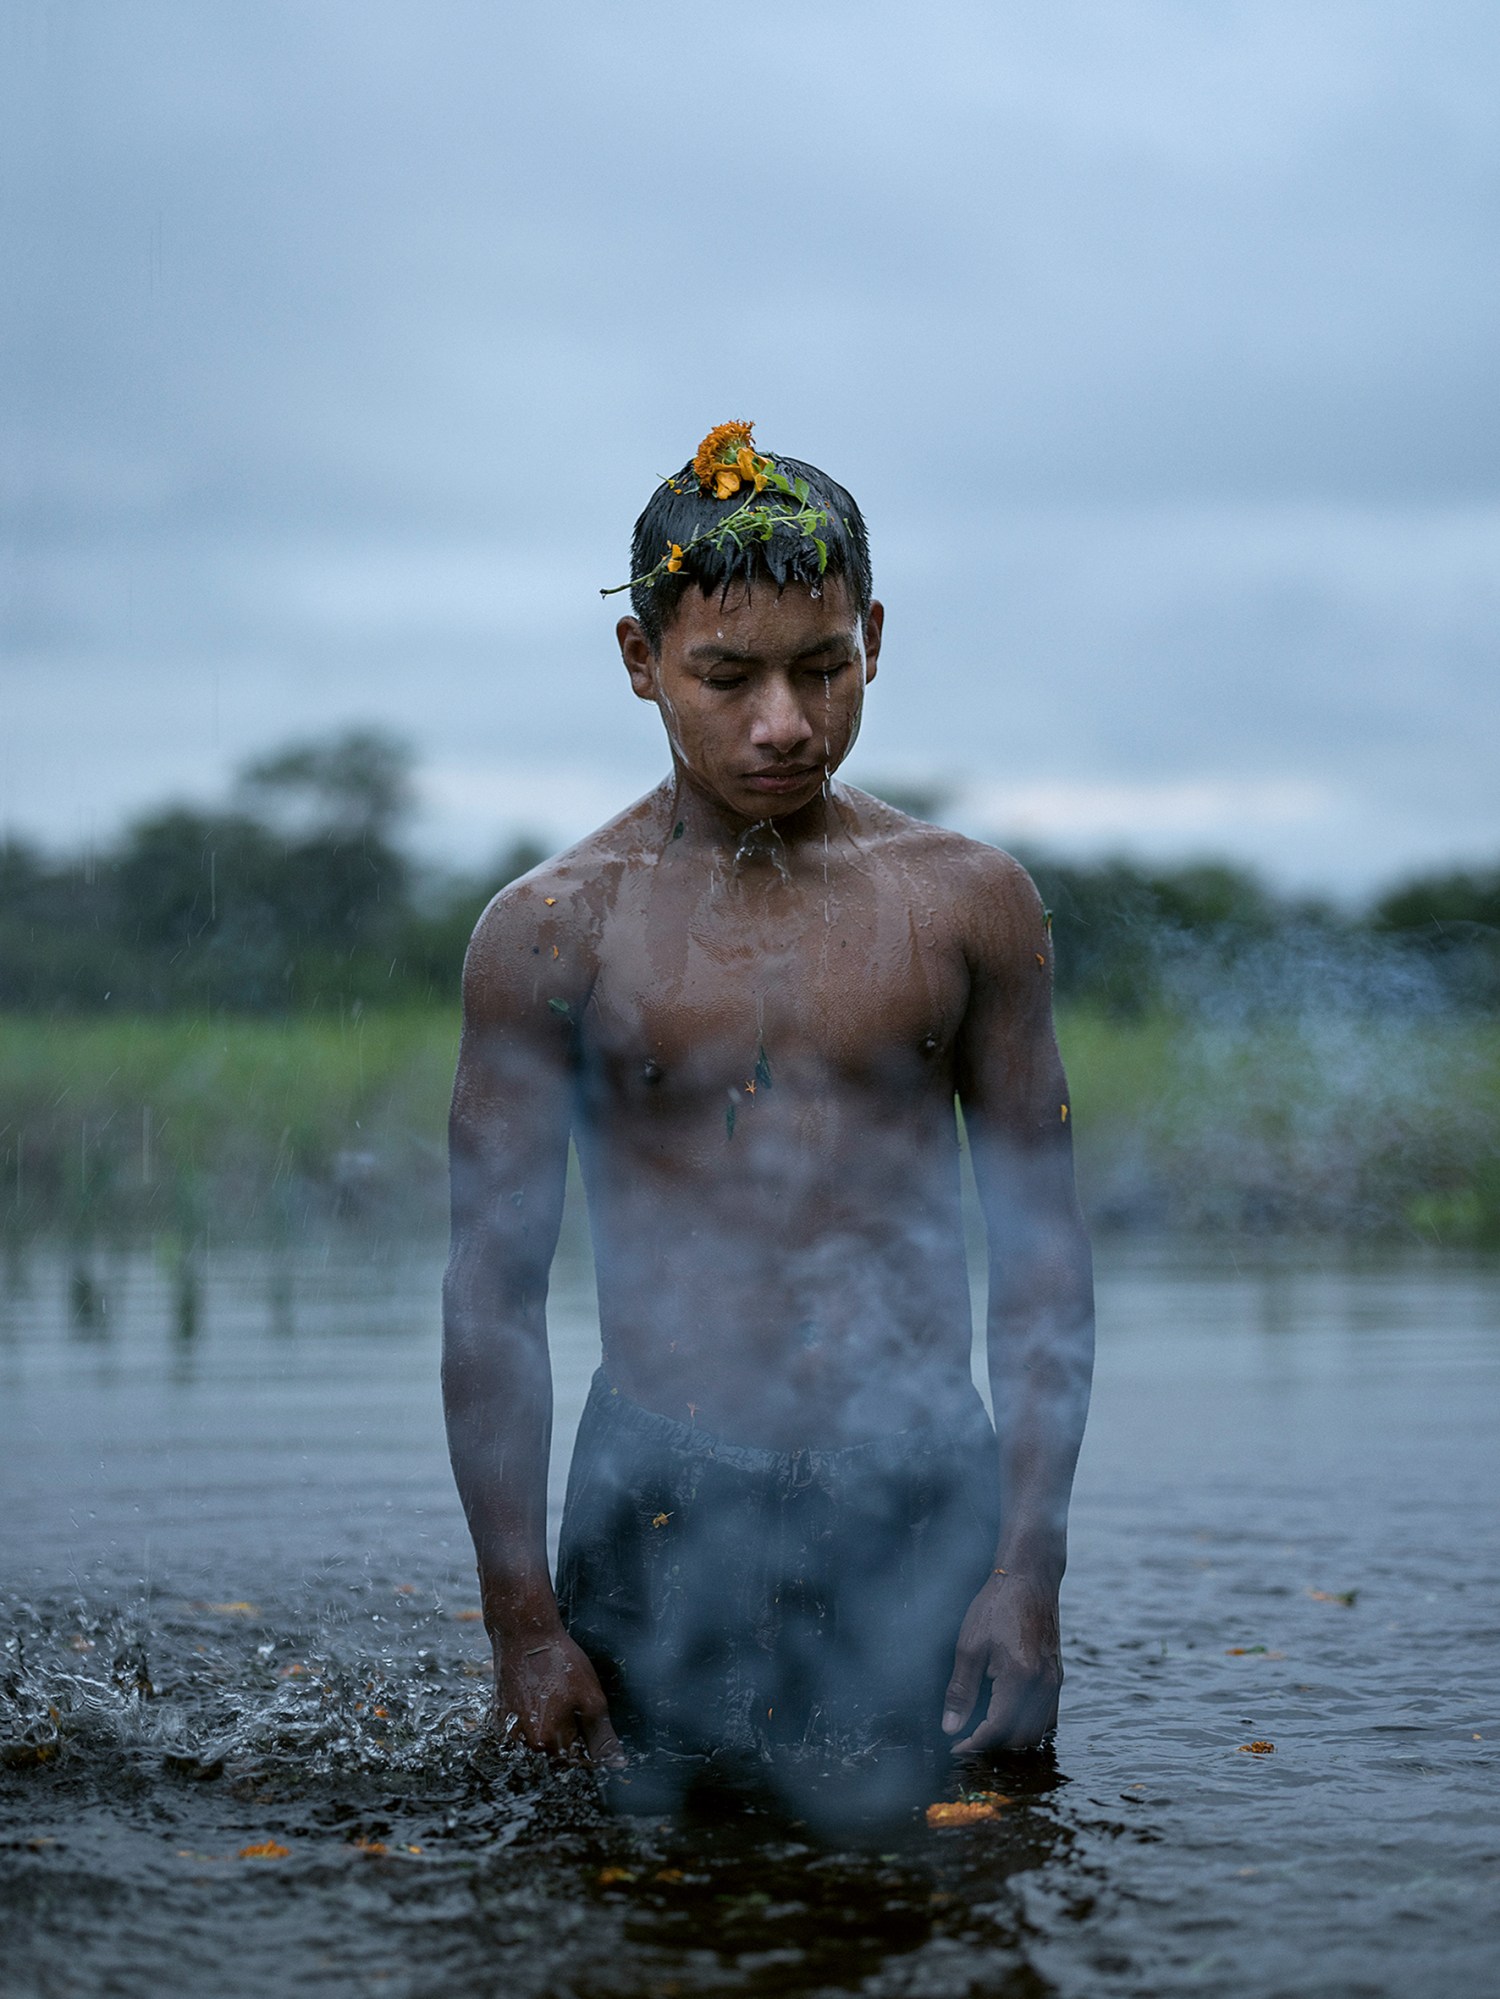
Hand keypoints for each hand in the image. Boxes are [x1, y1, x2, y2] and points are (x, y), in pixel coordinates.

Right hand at [494, 1628, 623, 1765]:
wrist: (524, 1635)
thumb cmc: (559, 1663)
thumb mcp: (591, 1699)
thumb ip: (602, 1737)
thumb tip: (617, 1765)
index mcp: (545, 1742)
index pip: (575, 1761)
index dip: (589, 1743)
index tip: (589, 1720)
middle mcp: (520, 1744)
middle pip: (554, 1753)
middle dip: (568, 1734)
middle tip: (570, 1701)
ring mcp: (506, 1731)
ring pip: (537, 1742)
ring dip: (549, 1727)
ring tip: (553, 1695)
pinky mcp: (498, 1718)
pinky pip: (520, 1730)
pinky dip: (532, 1718)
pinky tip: (537, 1694)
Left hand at [941, 1570, 1061, 1754]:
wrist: (1029, 1578)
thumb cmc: (996, 1606)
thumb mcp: (969, 1646)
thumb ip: (961, 1691)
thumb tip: (951, 1728)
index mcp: (1021, 1677)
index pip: (997, 1730)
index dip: (973, 1745)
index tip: (954, 1747)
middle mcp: (1044, 1685)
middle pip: (1021, 1738)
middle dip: (992, 1746)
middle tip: (966, 1740)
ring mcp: (1055, 1681)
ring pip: (1038, 1732)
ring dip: (1011, 1739)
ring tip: (984, 1730)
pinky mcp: (1057, 1676)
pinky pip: (1048, 1717)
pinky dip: (1029, 1726)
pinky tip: (1007, 1716)